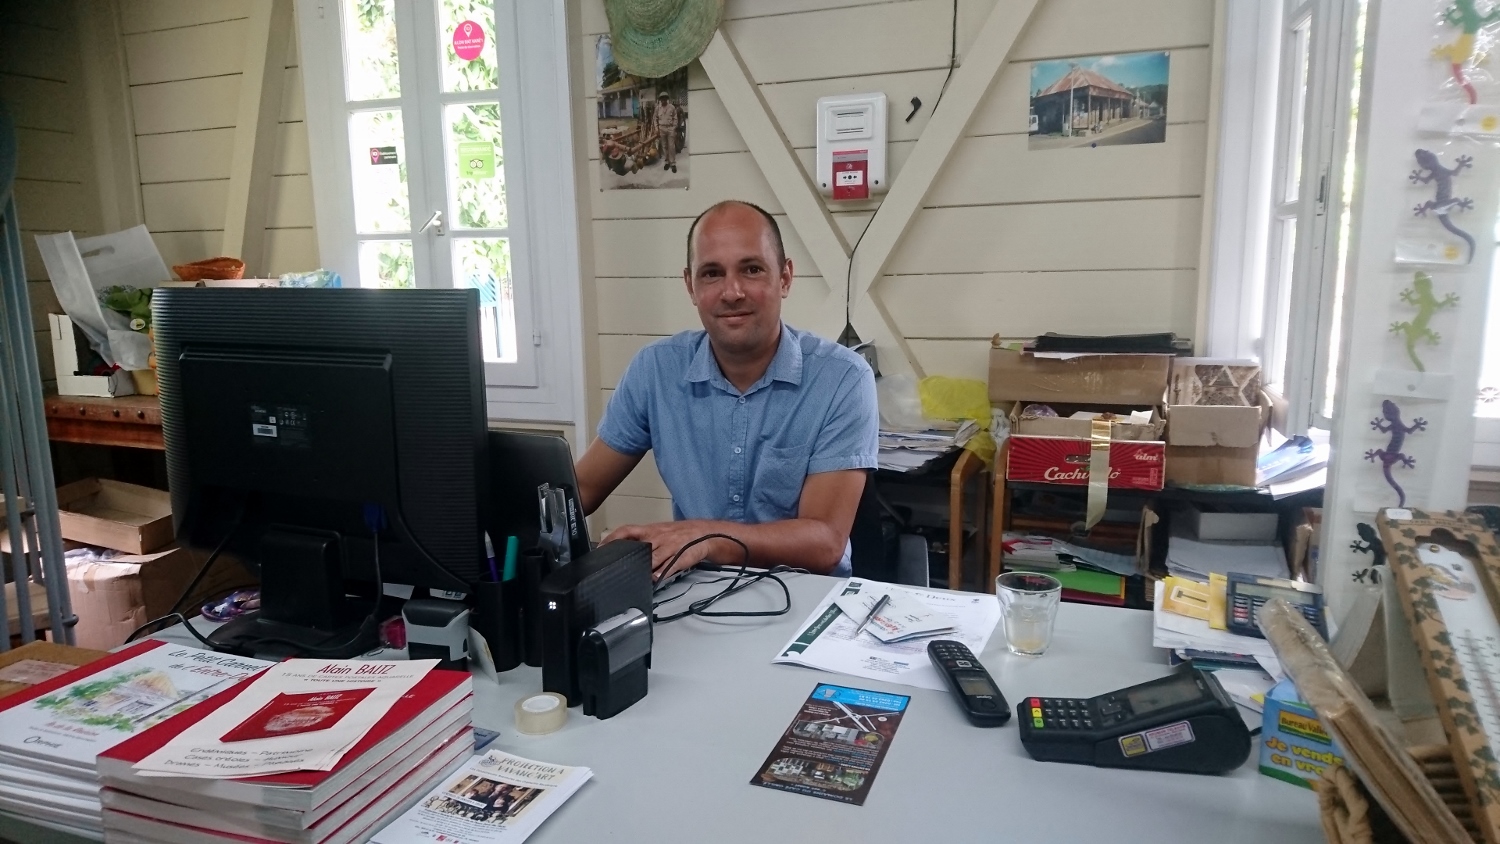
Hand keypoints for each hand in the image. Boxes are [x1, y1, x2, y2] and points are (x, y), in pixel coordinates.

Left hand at [603, 520, 732, 581]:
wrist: (706, 534)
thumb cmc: (680, 535)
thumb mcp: (660, 533)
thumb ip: (643, 541)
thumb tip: (624, 548)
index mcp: (650, 530)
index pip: (626, 531)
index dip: (611, 539)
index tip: (600, 549)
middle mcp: (657, 537)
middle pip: (636, 546)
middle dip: (624, 555)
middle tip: (612, 565)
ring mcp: (668, 547)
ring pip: (652, 557)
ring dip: (642, 566)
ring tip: (632, 575)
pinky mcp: (679, 557)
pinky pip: (669, 566)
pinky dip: (661, 573)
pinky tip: (655, 578)